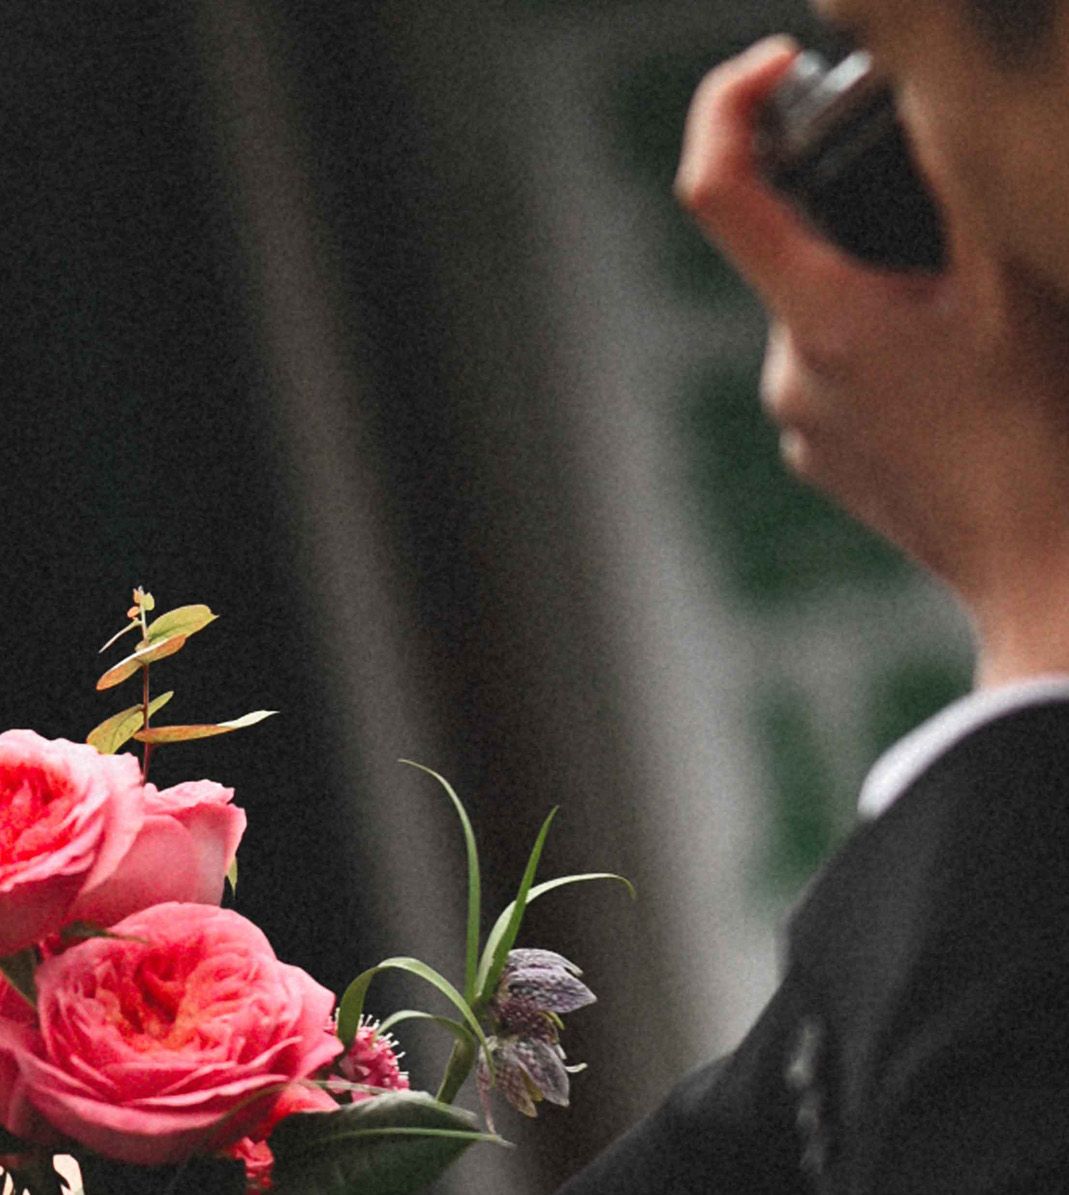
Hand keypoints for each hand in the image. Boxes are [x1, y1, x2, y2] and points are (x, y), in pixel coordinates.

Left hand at [676, 39, 1068, 682]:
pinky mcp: (828, 463)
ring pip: (828, 313)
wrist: (1041, 567)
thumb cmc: (1040, 431)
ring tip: (975, 320)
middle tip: (955, 232)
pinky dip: (891, 350)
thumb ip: (958, 177)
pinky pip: (844, 374)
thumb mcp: (1013, 278)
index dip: (730, 105)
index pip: (716, 188)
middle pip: (796, 248)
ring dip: (888, 290)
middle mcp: (789, 377)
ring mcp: (804, 428)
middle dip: (862, 217)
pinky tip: (963, 379)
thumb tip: (921, 98)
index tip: (778, 69)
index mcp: (821, 320)